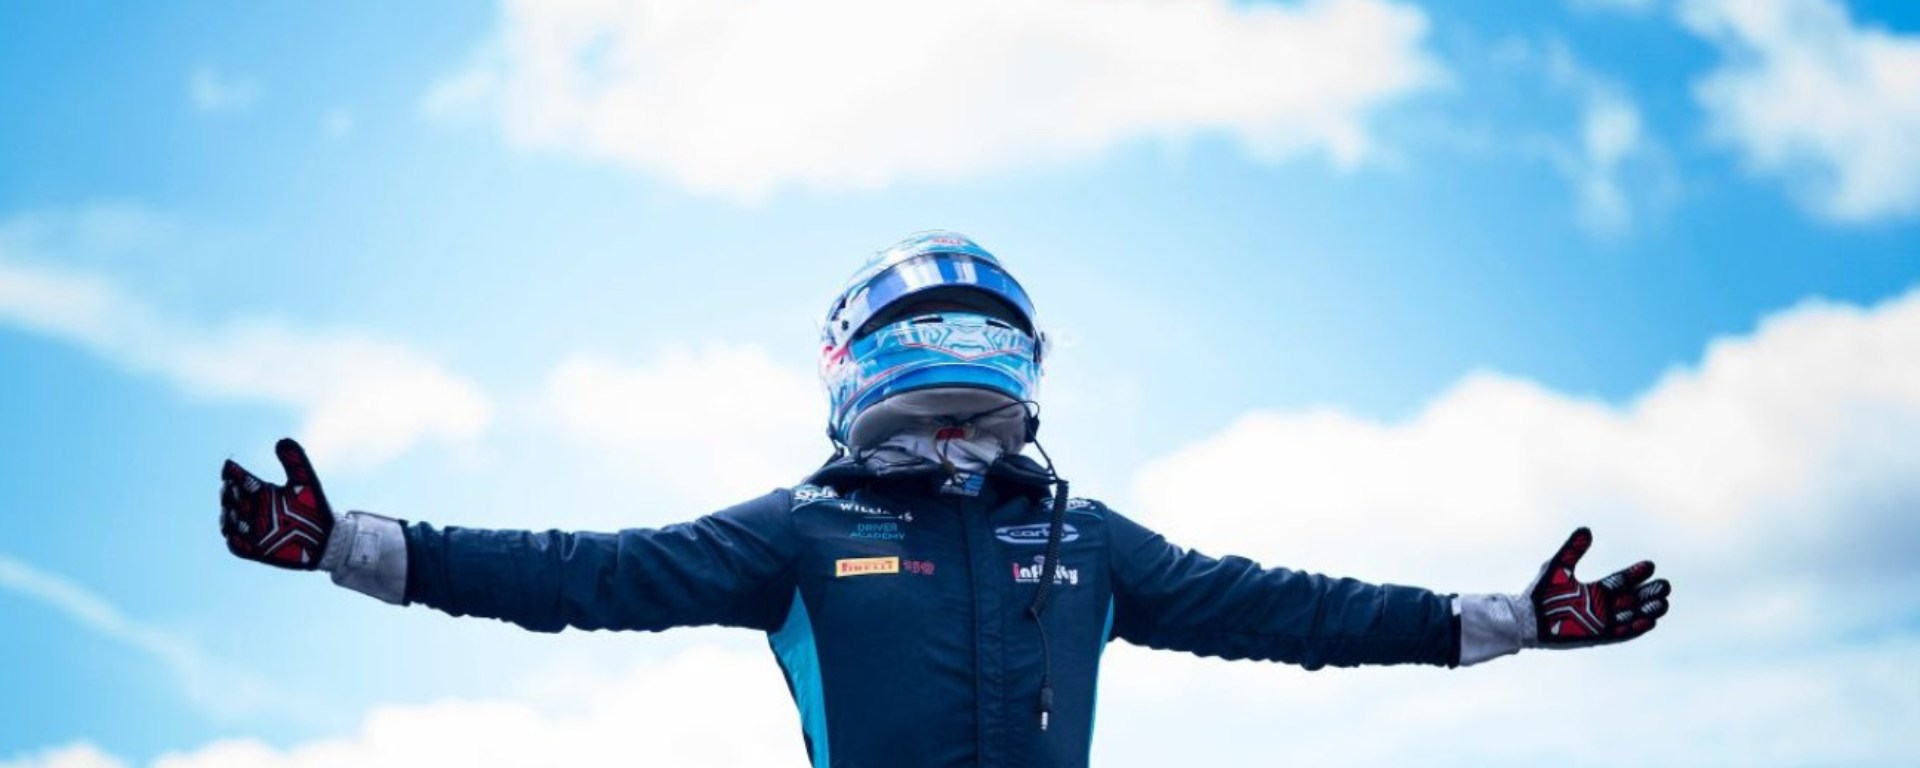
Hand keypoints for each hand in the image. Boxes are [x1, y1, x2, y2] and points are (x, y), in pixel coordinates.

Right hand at [220, 438, 333, 569]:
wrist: (325, 538)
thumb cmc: (314, 508)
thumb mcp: (305, 483)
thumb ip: (294, 462)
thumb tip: (282, 440)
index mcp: (261, 491)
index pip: (239, 479)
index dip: (232, 473)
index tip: (229, 466)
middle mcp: (252, 509)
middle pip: (230, 499)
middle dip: (228, 493)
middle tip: (232, 488)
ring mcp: (251, 530)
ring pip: (228, 522)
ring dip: (228, 516)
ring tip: (235, 510)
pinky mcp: (254, 550)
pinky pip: (236, 546)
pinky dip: (234, 541)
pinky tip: (236, 536)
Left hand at [1527, 527, 1671, 646]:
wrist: (1526, 617)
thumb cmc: (1540, 593)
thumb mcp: (1559, 566)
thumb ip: (1573, 550)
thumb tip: (1587, 529)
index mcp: (1594, 591)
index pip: (1621, 581)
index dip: (1635, 574)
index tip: (1650, 565)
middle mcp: (1601, 607)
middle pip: (1632, 599)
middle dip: (1649, 593)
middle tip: (1665, 585)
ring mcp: (1600, 622)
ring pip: (1631, 616)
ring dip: (1648, 611)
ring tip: (1664, 603)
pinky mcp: (1596, 636)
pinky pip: (1620, 633)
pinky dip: (1635, 628)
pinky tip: (1649, 622)